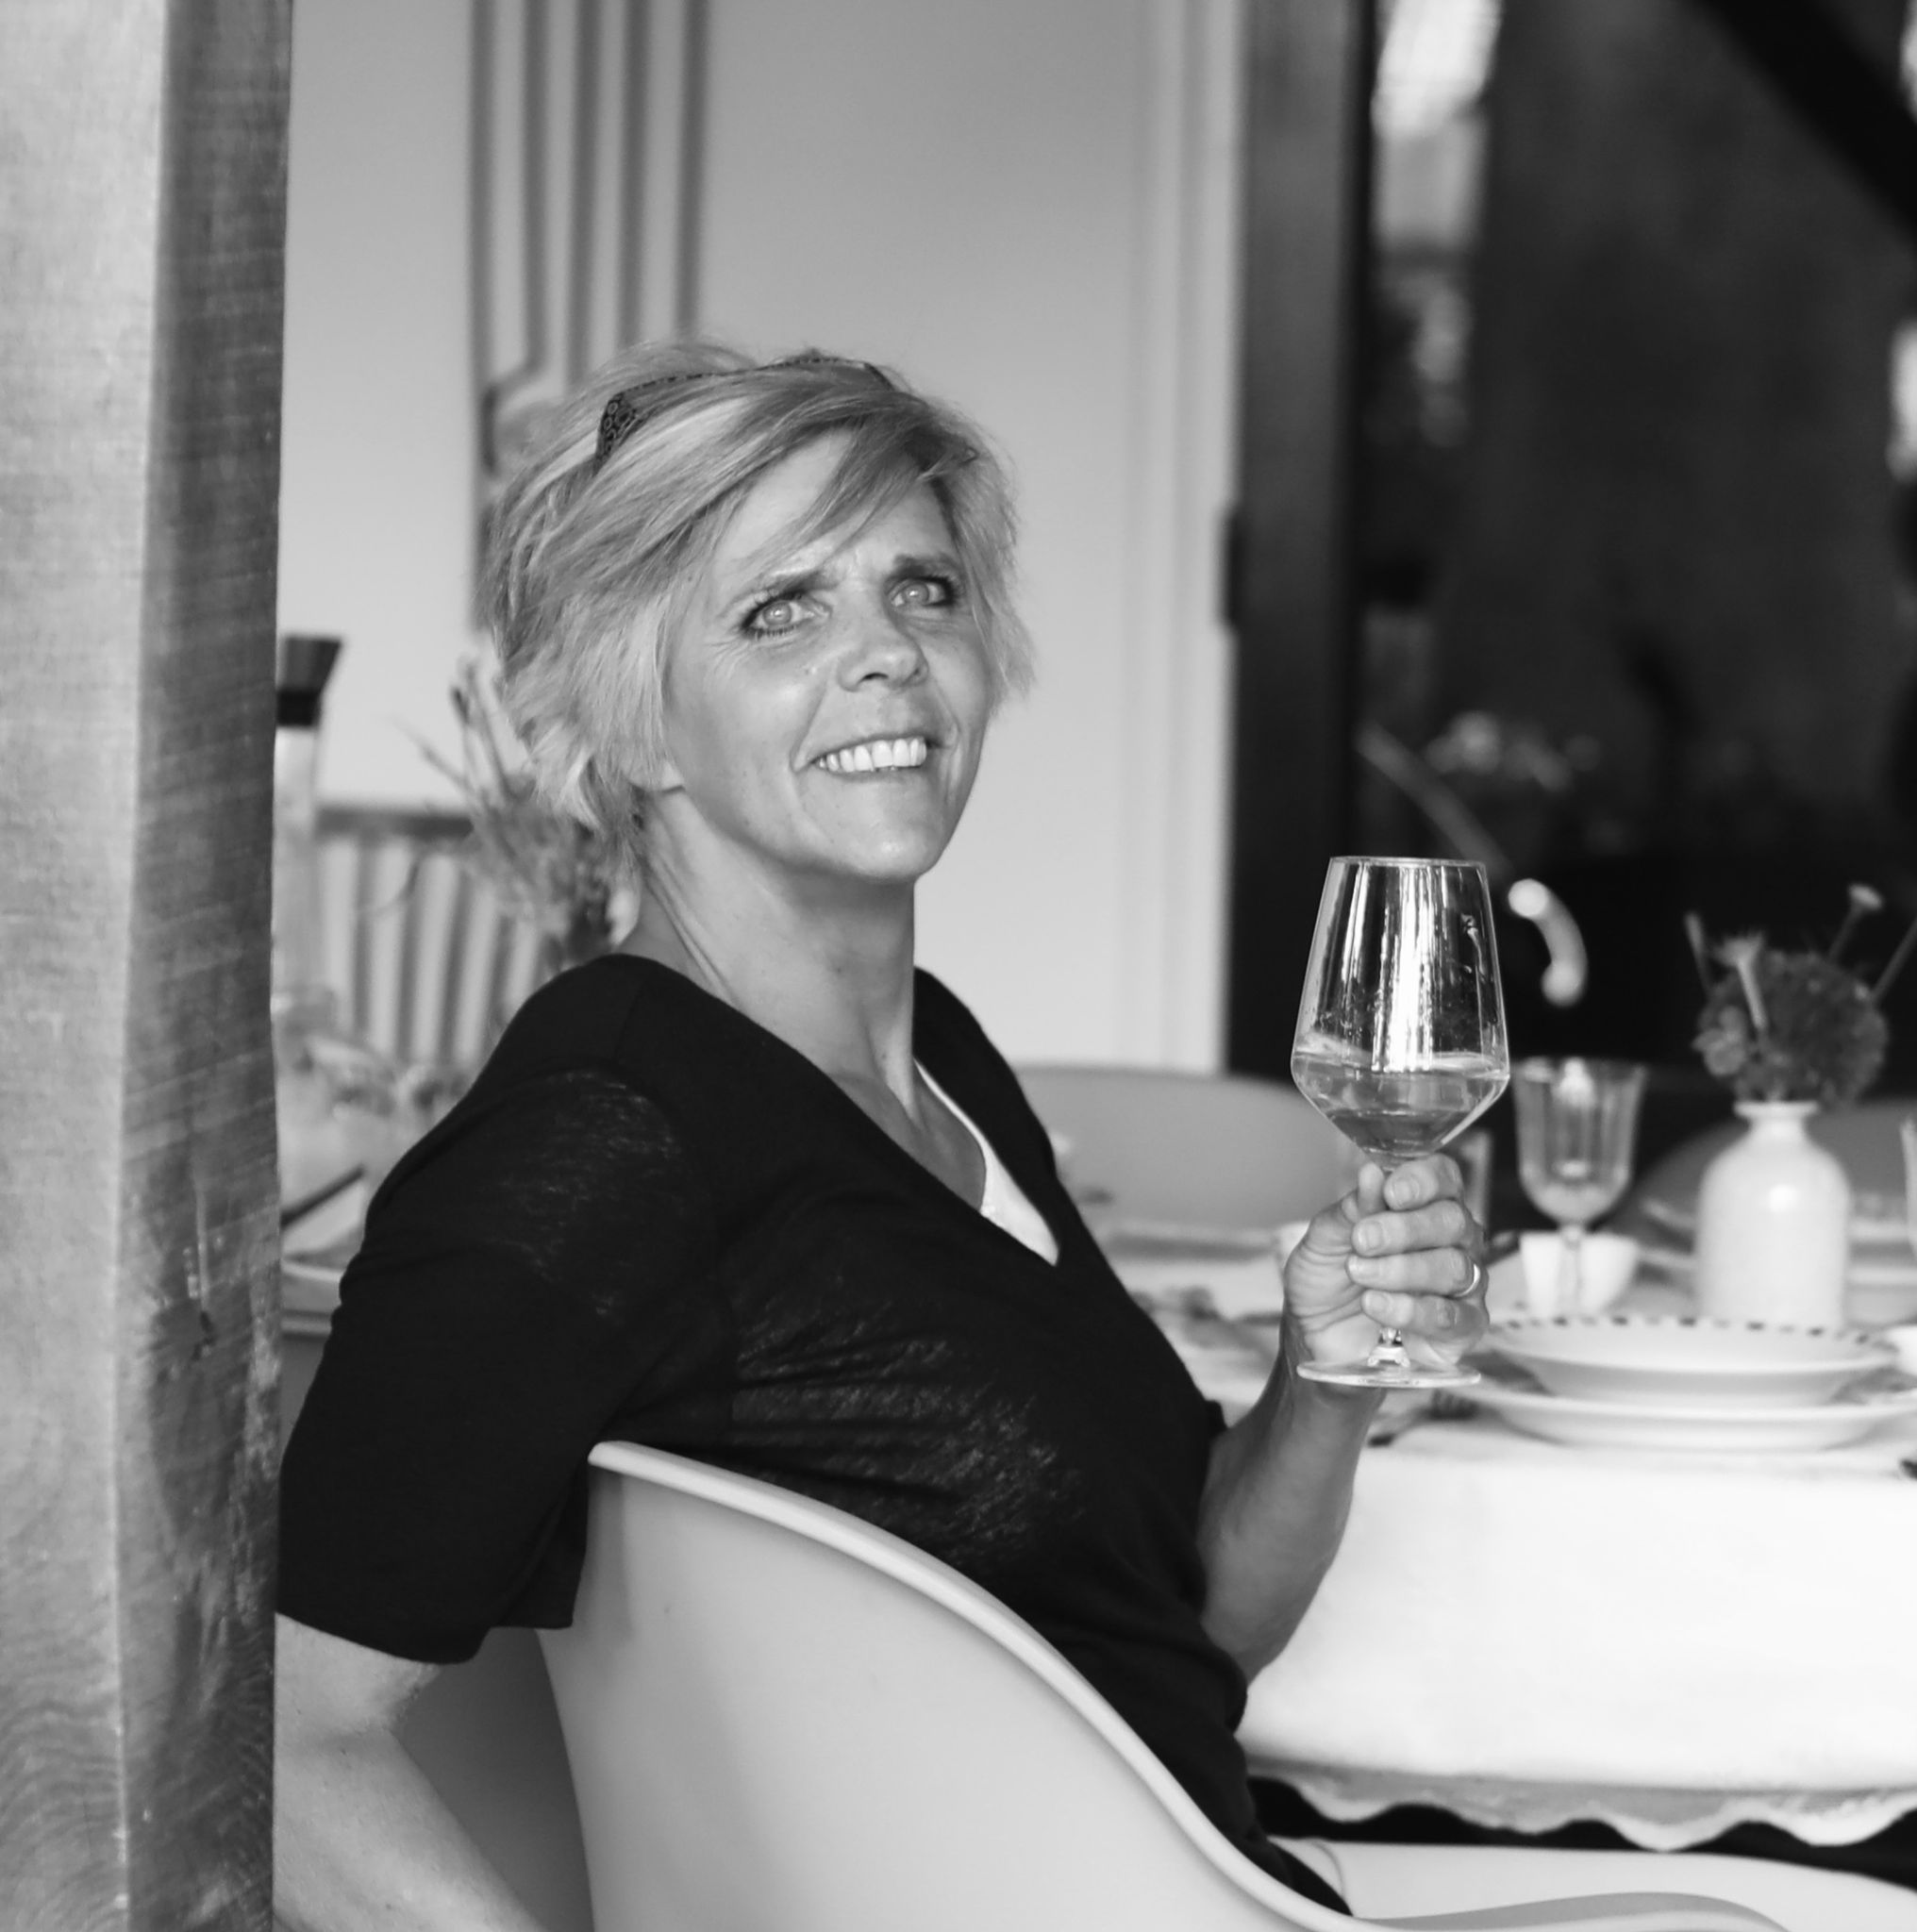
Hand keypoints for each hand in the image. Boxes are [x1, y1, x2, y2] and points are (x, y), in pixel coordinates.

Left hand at [1280, 1156, 1487, 1376]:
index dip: (1423, 1180)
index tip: (1391, 1191)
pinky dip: (1412, 1310)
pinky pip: (1453, 1317)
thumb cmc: (1327, 1280)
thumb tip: (1372, 1174)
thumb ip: (1353, 1208)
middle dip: (1404, 1229)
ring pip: (1453, 1267)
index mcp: (1425, 1205)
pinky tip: (1377, 1306)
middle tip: (1363, 1240)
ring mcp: (1463, 1284)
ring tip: (1360, 1275)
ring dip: (1400, 1270)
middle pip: (1452, 1221)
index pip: (1444, 1178)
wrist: (1314, 1336)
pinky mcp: (1463, 1328)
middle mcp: (1453, 1240)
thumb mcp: (1325, 1238)